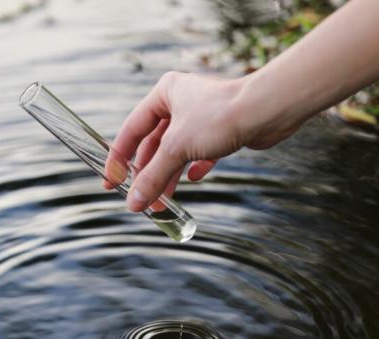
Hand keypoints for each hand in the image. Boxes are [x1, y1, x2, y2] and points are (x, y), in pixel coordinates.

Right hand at [104, 71, 298, 211]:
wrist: (267, 111)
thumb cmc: (219, 117)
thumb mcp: (176, 149)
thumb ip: (152, 177)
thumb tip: (133, 203)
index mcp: (163, 94)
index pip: (131, 130)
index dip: (119, 158)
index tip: (111, 181)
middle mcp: (180, 102)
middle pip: (154, 144)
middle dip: (148, 174)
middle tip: (140, 199)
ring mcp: (201, 116)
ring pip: (176, 151)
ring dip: (168, 176)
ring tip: (163, 202)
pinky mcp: (221, 129)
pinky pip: (199, 152)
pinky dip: (194, 167)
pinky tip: (193, 178)